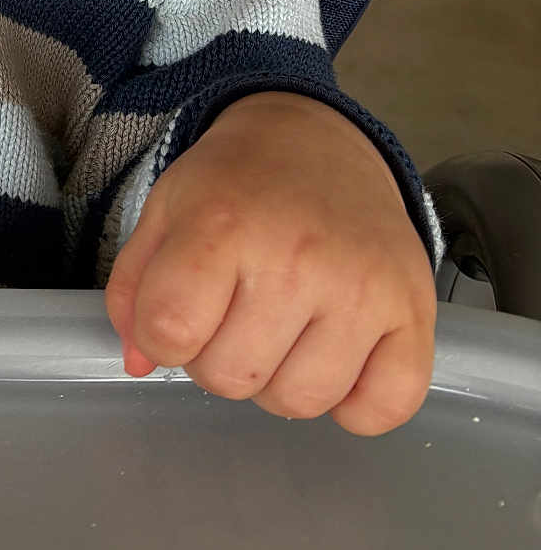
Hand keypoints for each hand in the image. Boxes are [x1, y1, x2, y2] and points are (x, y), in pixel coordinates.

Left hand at [103, 91, 436, 435]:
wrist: (318, 142)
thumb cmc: (234, 184)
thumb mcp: (165, 212)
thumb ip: (134, 290)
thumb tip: (142, 363)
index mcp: (223, 225)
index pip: (170, 332)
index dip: (163, 336)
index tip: (179, 311)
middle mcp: (298, 258)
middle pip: (231, 377)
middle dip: (218, 358)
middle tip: (235, 314)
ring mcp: (363, 288)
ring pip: (298, 402)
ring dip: (279, 381)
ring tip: (283, 330)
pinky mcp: (415, 312)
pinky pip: (384, 408)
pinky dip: (356, 404)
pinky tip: (338, 358)